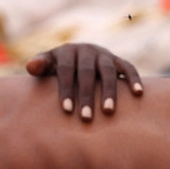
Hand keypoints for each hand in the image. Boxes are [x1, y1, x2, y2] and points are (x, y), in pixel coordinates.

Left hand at [26, 43, 142, 121]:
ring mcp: (104, 54)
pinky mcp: (118, 60)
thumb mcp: (46, 64)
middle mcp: (87, 50)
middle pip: (88, 73)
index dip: (66, 89)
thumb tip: (31, 66)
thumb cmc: (55, 67)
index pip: (66, 71)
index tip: (67, 110)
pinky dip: (134, 79)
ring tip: (108, 111)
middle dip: (87, 96)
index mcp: (67, 51)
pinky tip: (138, 93)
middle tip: (86, 118)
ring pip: (109, 72)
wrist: (75, 55)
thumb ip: (39, 65)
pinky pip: (128, 68)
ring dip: (109, 91)